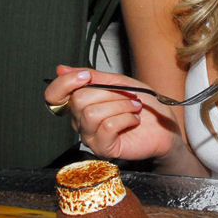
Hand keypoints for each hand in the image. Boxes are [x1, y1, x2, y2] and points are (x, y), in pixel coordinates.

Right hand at [44, 64, 181, 161]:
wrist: (164, 124)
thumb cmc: (143, 104)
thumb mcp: (117, 82)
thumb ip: (92, 76)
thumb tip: (62, 69)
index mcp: (80, 103)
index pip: (54, 96)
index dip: (65, 83)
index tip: (86, 76)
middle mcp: (80, 121)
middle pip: (78, 100)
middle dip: (109, 93)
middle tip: (126, 96)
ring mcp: (90, 137)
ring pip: (93, 114)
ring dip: (120, 106)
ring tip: (133, 108)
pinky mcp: (104, 149)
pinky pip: (107, 127)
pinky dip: (125, 118)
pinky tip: (133, 120)